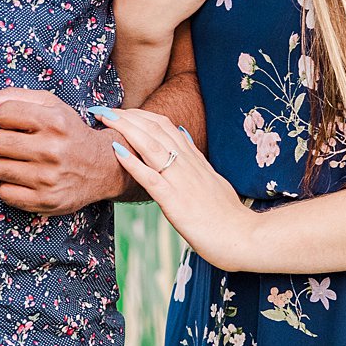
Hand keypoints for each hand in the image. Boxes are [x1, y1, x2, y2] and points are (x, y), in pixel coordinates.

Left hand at [0, 88, 123, 213]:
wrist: (103, 168)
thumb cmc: (70, 133)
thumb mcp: (52, 106)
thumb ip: (16, 96)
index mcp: (55, 121)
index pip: (3, 113)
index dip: (6, 118)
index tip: (18, 125)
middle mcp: (53, 150)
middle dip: (3, 142)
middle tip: (19, 145)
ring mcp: (48, 178)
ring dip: (5, 165)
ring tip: (23, 163)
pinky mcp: (45, 200)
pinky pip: (4, 193)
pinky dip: (11, 187)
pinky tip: (27, 181)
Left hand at [95, 107, 260, 271]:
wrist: (241, 236)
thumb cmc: (226, 215)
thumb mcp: (212, 181)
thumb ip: (197, 162)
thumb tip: (186, 138)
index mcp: (195, 160)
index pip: (166, 126)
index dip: (142, 115)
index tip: (123, 112)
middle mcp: (188, 165)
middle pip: (156, 129)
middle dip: (127, 116)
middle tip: (104, 109)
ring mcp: (181, 181)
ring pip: (151, 146)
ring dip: (125, 129)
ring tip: (105, 119)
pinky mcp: (175, 201)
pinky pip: (150, 177)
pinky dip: (132, 162)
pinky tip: (116, 150)